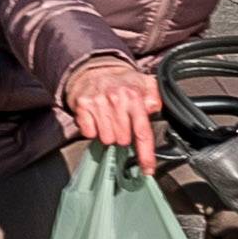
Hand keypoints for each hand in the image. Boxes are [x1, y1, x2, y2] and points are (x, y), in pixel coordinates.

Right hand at [62, 56, 160, 174]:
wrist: (94, 68)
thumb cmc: (121, 81)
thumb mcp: (144, 84)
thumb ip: (155, 98)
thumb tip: (155, 108)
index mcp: (134, 96)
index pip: (142, 131)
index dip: (146, 154)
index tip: (147, 169)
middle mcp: (117, 99)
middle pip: (123, 140)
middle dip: (124, 136)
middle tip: (121, 123)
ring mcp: (98, 103)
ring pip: (107, 139)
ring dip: (109, 134)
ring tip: (109, 120)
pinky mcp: (83, 106)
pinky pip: (89, 133)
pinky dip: (93, 130)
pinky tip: (97, 119)